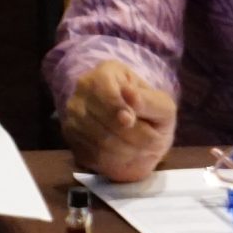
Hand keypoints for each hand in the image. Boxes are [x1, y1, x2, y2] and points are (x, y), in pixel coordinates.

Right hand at [62, 60, 176, 182]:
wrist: (142, 137)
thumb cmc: (152, 115)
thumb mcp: (162, 106)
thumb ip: (149, 101)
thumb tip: (130, 96)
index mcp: (106, 72)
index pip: (101, 85)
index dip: (116, 105)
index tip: (131, 120)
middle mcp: (83, 88)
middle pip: (100, 115)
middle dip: (131, 134)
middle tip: (152, 141)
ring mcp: (73, 113)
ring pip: (97, 137)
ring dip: (126, 150)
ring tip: (142, 150)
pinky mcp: (71, 138)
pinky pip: (90, 153)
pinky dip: (113, 161)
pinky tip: (127, 157)